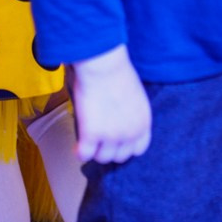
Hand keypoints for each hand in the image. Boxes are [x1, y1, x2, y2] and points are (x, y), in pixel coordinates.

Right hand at [70, 44, 151, 165]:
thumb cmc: (117, 69)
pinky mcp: (91, 134)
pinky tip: (77, 147)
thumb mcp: (134, 94)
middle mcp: (130, 133)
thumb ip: (131, 111)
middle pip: (121, 156)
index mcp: (143, 122)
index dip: (128, 147)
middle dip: (111, 150)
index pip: (139, 148)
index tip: (120, 144)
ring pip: (102, 157)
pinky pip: (84, 154)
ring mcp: (111, 136)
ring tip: (88, 143)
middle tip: (101, 142)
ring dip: (95, 151)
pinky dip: (80, 152)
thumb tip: (121, 117)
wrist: (103, 64)